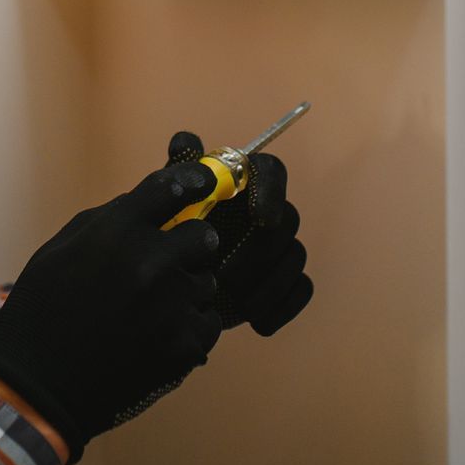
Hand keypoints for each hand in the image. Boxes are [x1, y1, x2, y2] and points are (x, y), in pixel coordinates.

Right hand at [0, 162, 224, 461]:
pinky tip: (158, 336)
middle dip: (189, 245)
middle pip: (203, 235)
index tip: (202, 183)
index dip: (193, 182)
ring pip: (206, 281)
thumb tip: (145, 204)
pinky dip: (190, 327)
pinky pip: (208, 321)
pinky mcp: (185, 345)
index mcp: (117, 232)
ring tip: (151, 310)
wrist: (37, 388)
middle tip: (169, 262)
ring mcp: (173, 305)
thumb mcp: (58, 251)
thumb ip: (106, 221)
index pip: (174, 186)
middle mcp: (152, 261)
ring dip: (187, 289)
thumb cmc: (39, 314)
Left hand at [168, 132, 312, 335]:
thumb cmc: (168, 241)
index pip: (270, 170)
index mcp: (241, 187)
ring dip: (267, 282)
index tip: (259, 217)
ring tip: (233, 302)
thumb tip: (185, 141)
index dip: (270, 190)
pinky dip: (281, 306)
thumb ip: (176, 176)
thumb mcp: (163, 210)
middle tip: (223, 275)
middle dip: (258, 250)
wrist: (168, 294)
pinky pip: (301, 289)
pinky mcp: (286, 282)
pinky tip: (257, 322)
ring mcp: (280, 249)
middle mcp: (267, 213)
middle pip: (286, 219)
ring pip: (294, 256)